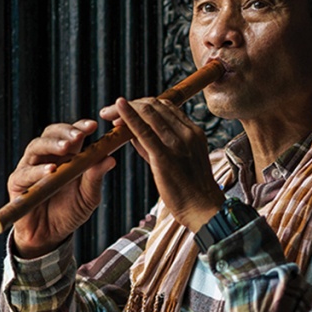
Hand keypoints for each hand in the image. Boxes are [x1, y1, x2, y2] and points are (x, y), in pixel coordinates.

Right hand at [8, 119, 115, 257]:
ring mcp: (30, 167)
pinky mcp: (17, 183)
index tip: (94, 126)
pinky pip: (25, 173)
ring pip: (36, 146)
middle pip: (51, 134)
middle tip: (79, 136)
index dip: (80, 127)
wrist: (49, 236)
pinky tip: (51, 170)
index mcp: (66, 155)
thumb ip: (95, 177)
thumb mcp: (88, 196)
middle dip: (65, 132)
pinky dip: (38, 170)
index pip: (71, 134)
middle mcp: (46, 157)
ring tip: (66, 147)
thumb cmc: (69, 212)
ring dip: (51, 145)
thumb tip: (110, 159)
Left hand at [111, 97, 224, 229]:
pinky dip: (129, 116)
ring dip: (125, 109)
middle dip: (131, 104)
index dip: (143, 105)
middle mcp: (186, 133)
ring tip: (108, 113)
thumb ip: (157, 145)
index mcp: (193, 132)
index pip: (165, 106)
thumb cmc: (189, 189)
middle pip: (155, 106)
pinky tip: (117, 108)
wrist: (203, 208)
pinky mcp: (164, 156)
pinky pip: (143, 131)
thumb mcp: (180, 159)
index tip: (127, 110)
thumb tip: (134, 133)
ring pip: (148, 113)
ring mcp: (177, 143)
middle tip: (111, 110)